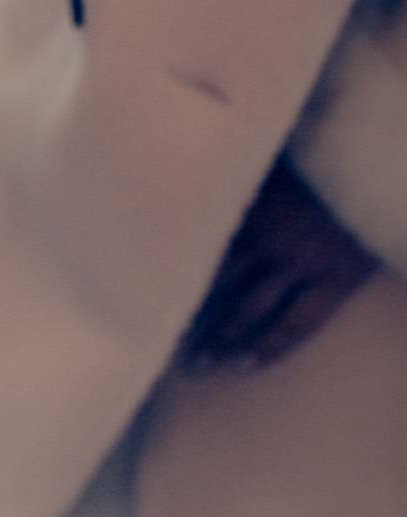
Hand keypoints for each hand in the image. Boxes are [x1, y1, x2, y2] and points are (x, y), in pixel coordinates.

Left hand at [177, 155, 377, 375]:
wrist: (381, 161)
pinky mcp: (337, 279)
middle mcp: (266, 237)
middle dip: (186, 313)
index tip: (135, 294)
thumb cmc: (324, 150)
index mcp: (244, 204)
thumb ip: (232, 170)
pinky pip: (300, 321)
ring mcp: (302, 262)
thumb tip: (183, 167)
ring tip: (197, 365)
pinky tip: (246, 366)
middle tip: (156, 342)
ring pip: (250, 307)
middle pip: (214, 283)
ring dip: (221, 337)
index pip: (194, 247)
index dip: (165, 273)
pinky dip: (271, 345)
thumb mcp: (271, 156)